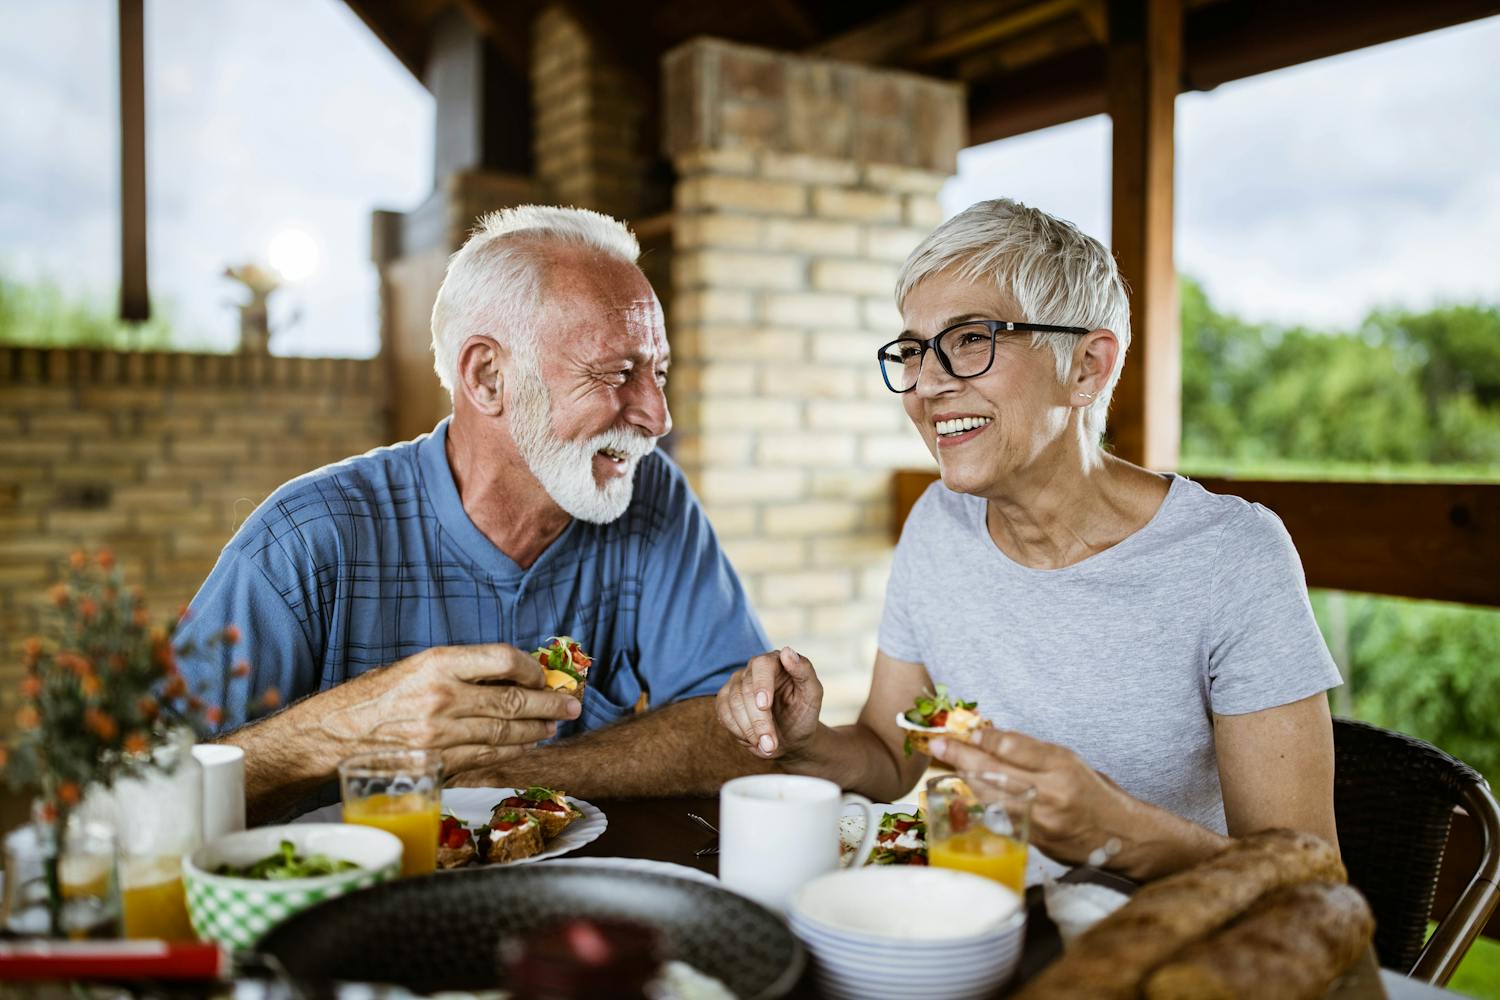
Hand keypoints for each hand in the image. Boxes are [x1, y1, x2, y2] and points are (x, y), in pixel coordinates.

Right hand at [324, 643, 580, 778]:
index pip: (503, 659)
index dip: (532, 668)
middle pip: (513, 700)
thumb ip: (462, 669)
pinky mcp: (438, 762)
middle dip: (549, 704)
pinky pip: (486, 756)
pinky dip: (512, 751)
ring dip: (536, 730)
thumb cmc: (377, 695)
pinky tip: (528, 745)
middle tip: (572, 705)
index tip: (544, 674)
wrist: (336, 734)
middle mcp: (442, 697)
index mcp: (438, 663)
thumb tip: (512, 673)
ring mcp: (441, 734)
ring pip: (505, 732)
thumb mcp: (417, 666)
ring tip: (554, 725)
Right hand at [715, 646, 822, 759]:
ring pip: (732, 704)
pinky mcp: (725, 700)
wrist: (792, 736)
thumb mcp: (813, 694)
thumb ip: (805, 671)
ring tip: (768, 747)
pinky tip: (755, 740)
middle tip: (772, 744)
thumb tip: (788, 652)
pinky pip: (723, 714)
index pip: (761, 665)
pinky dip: (739, 732)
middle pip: (746, 690)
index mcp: (775, 661)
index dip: (761, 684)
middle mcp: (752, 669)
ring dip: (749, 730)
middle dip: (759, 721)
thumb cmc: (804, 713)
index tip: (764, 706)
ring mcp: (736, 684)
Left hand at [930, 728, 1136, 867]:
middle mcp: (1050, 792)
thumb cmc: (1096, 794)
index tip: (967, 731)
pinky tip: (969, 790)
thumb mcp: (1070, 762)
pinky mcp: (1033, 840)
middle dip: (962, 755)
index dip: (984, 737)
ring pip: (990, 795)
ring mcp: (1040, 820)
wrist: (1123, 837)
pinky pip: (998, 816)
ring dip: (966, 778)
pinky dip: (982, 801)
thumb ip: (1032, 753)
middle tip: (940, 744)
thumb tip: (990, 739)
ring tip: (949, 764)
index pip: (1012, 746)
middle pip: (994, 769)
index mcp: (1062, 765)